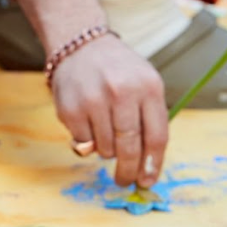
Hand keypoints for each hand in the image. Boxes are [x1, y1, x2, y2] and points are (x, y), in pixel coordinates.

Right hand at [52, 34, 167, 187]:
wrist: (80, 46)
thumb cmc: (117, 69)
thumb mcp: (145, 83)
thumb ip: (150, 118)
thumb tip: (147, 165)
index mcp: (148, 87)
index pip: (157, 137)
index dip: (153, 165)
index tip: (147, 181)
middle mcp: (121, 92)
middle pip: (130, 147)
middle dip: (129, 170)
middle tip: (124, 180)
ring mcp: (93, 100)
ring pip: (105, 148)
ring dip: (107, 150)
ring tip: (105, 131)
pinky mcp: (70, 109)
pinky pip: (83, 142)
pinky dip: (88, 140)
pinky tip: (88, 121)